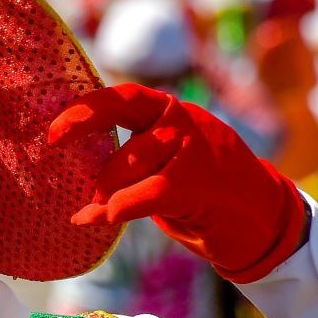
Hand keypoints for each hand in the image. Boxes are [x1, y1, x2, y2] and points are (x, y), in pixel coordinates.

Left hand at [49, 84, 308, 282]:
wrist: (263, 222)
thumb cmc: (205, 197)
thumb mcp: (166, 167)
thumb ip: (132, 159)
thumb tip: (78, 169)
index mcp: (171, 112)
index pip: (123, 96)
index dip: (85, 106)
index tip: (53, 127)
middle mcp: (182, 120)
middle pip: (122, 114)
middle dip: (82, 128)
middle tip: (54, 148)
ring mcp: (195, 147)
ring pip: (131, 159)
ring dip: (104, 189)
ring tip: (94, 209)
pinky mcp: (200, 181)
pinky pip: (148, 191)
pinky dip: (119, 207)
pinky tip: (100, 219)